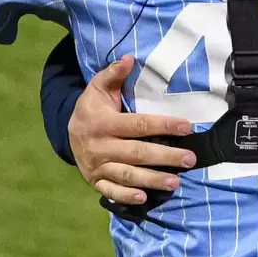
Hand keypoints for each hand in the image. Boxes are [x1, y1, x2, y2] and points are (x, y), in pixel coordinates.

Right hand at [69, 55, 195, 205]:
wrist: (67, 133)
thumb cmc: (93, 109)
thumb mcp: (98, 89)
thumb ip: (113, 74)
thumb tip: (128, 58)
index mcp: (103, 123)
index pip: (138, 125)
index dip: (163, 125)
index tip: (187, 127)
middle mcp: (100, 147)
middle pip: (137, 153)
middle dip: (165, 157)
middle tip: (190, 159)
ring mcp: (97, 167)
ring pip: (127, 175)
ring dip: (152, 180)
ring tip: (175, 182)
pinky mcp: (96, 182)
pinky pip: (112, 191)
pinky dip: (127, 196)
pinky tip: (144, 198)